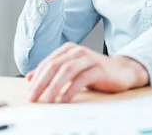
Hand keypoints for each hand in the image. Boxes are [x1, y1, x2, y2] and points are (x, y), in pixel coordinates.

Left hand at [26, 42, 148, 102]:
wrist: (122, 71)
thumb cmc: (94, 71)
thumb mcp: (71, 70)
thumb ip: (52, 72)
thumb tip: (29, 78)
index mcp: (68, 49)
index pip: (48, 63)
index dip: (37, 77)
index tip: (30, 91)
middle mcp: (78, 51)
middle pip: (55, 66)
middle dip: (42, 82)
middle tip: (33, 97)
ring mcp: (89, 58)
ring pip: (67, 70)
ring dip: (55, 86)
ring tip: (48, 100)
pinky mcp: (99, 69)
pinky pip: (82, 78)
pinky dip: (71, 89)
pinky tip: (65, 99)